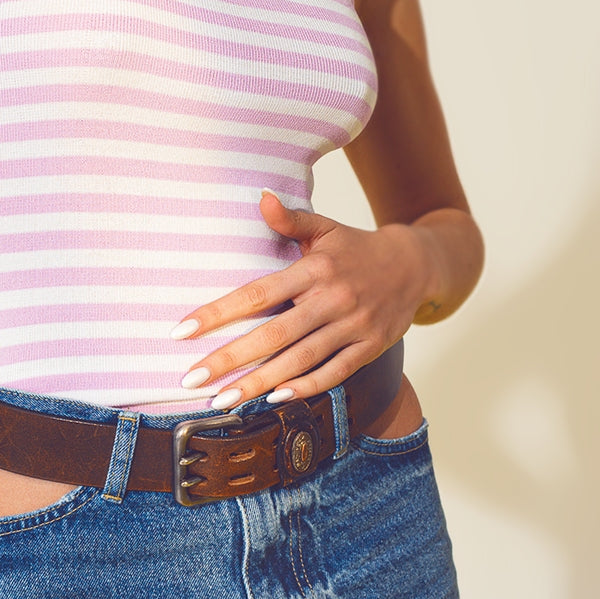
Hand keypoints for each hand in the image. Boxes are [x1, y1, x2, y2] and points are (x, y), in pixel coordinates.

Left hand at [171, 190, 433, 409]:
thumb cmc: (356, 249)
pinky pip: (334, 372)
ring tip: (222, 400)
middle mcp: (333, 298)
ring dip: (260, 383)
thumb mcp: (325, 228)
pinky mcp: (370, 348)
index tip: (182, 331)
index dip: (219, 313)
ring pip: (301, 359)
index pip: (258, 293)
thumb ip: (290, 220)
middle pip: (275, 333)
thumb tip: (261, 198)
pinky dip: (306, 387)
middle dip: (230, 359)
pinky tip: (275, 399)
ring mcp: (353, 325)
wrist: (416, 264)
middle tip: (192, 378)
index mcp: (315, 269)